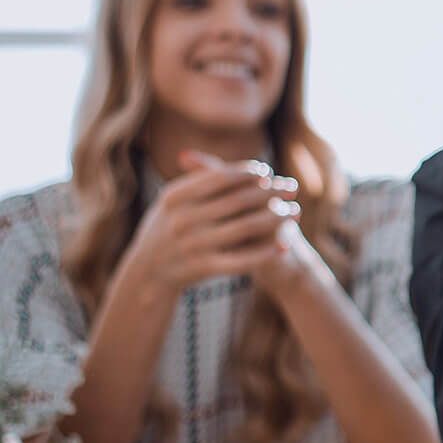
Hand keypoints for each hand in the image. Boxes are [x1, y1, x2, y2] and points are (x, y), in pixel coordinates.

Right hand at [122, 151, 300, 299]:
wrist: (147, 273)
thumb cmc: (166, 228)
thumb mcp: (172, 201)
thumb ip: (204, 181)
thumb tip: (254, 169)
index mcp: (175, 197)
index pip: (219, 177)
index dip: (247, 172)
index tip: (268, 172)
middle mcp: (183, 219)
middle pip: (238, 200)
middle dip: (271, 192)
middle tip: (292, 187)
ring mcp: (194, 244)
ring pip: (246, 227)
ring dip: (276, 218)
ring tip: (296, 212)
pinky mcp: (204, 267)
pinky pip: (241, 259)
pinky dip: (265, 251)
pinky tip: (286, 244)